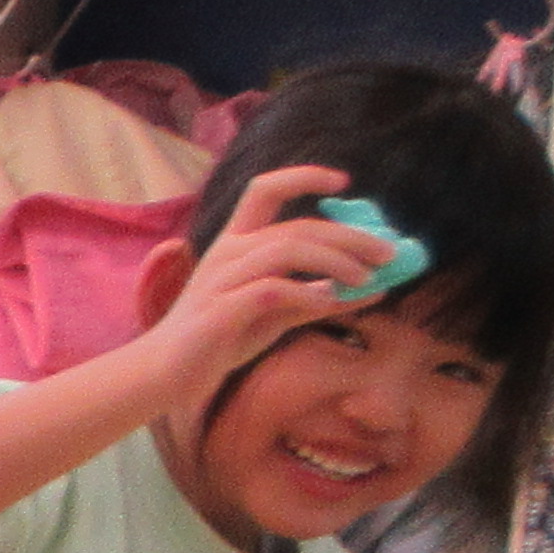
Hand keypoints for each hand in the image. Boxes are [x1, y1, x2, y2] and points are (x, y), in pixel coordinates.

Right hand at [140, 166, 395, 400]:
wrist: (165, 375)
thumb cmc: (219, 340)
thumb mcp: (276, 315)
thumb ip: (319, 297)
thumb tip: (376, 288)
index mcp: (235, 243)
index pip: (265, 190)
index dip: (305, 177)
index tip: (344, 184)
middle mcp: (227, 253)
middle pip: (297, 226)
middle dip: (350, 237)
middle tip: (389, 254)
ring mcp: (221, 279)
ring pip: (287, 249)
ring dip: (335, 261)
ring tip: (365, 279)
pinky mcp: (220, 310)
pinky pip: (271, 290)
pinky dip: (307, 294)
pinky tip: (329, 303)